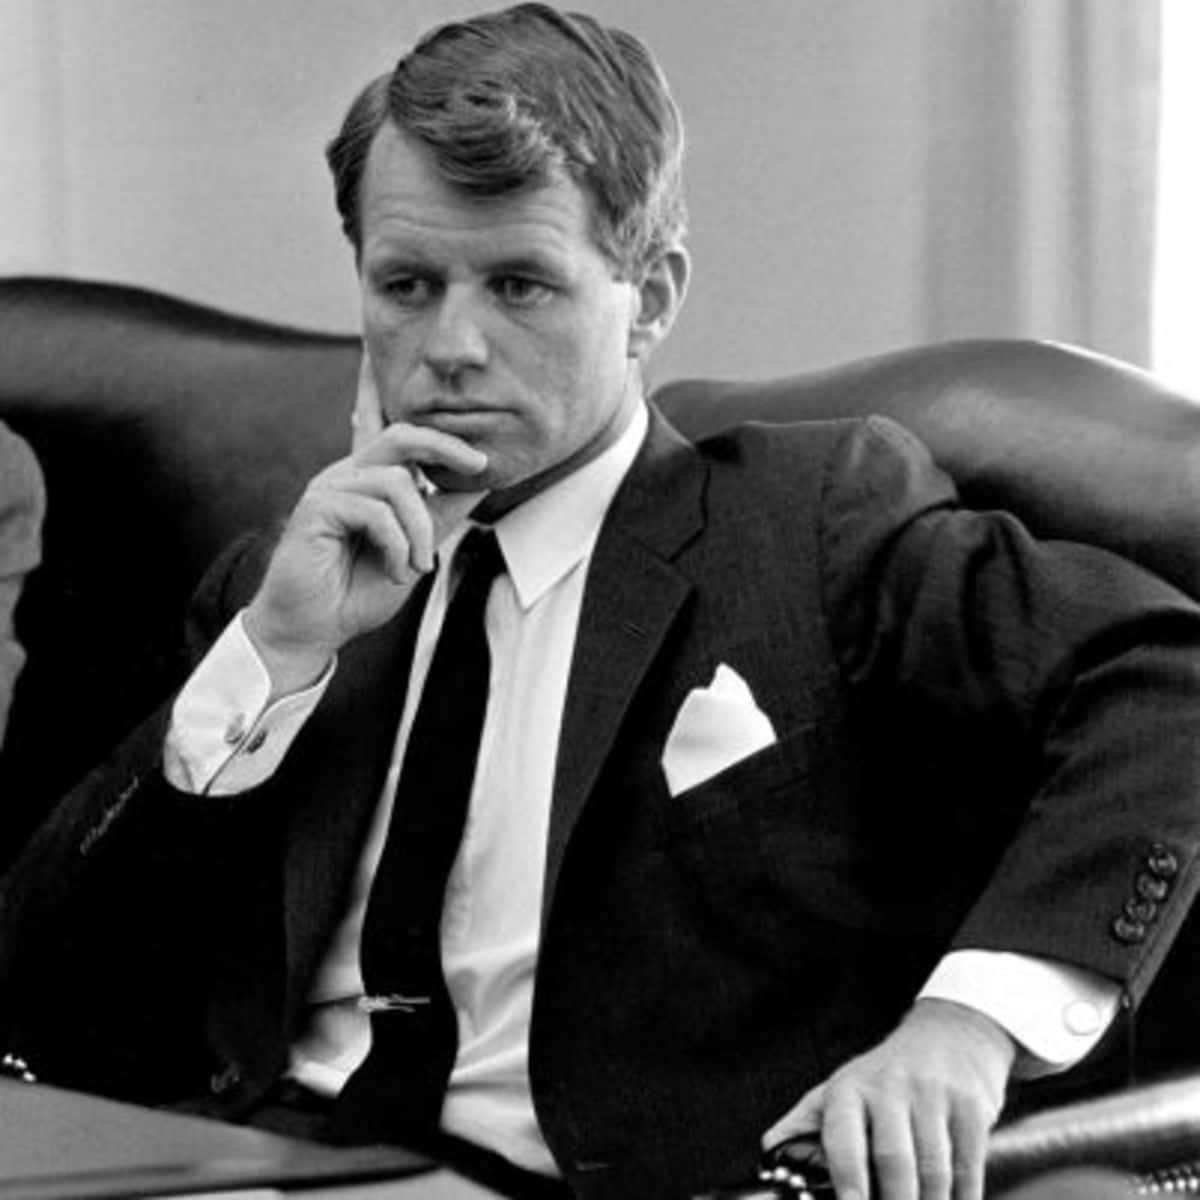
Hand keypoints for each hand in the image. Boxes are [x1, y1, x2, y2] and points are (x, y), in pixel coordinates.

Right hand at [244, 357, 486, 694]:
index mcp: (368, 480)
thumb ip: (439, 513)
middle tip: (482, 466)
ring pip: (397, 482)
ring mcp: (329, 488)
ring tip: (417, 566)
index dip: (394, 395)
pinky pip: (375, 510)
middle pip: (402, 436)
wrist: (313, 629)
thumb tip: (480, 480)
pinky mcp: (317, 508)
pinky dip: (396, 543)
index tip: (415, 383)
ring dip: (419, 529)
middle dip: (447, 445)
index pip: (384, 427)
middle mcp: (347, 475)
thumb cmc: (358, 589)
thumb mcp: (414, 548)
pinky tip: (394, 570)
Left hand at [763, 999, 1016, 1199]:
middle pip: (894, 1161)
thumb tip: (767, 1152)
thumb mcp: (841, 1089)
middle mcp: (891, 1088)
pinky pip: (968, 1170)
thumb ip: (805, 1125)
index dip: (847, 1179)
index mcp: (849, 1089)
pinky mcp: (972, 1109)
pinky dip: (962, 1199)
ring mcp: (934, 1097)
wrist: (951, 1035)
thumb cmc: (884, 1077)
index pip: (844, 1137)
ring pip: (934, 1172)